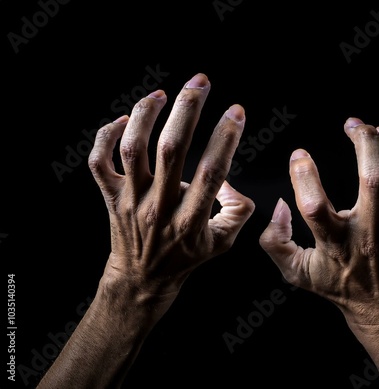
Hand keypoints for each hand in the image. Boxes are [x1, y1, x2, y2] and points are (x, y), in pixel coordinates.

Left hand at [88, 73, 254, 320]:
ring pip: (133, 149)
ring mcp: (130, 201)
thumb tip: (235, 180)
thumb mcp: (222, 242)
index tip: (236, 111)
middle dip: (188, 109)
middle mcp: (158, 207)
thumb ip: (239, 211)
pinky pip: (99, 162)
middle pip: (170, 149)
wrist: (141, 280)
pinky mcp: (110, 197)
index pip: (211, 171)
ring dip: (147, 115)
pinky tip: (125, 119)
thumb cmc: (183, 259)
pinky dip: (106, 136)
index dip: (226, 137)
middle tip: (200, 82)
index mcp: (190, 220)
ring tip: (162, 93)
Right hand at [259, 117, 378, 326]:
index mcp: (334, 244)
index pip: (315, 206)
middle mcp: (367, 234)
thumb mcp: (295, 272)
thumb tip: (279, 206)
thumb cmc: (335, 285)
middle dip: (364, 143)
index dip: (304, 175)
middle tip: (352, 124)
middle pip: (373, 180)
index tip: (298, 155)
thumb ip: (275, 241)